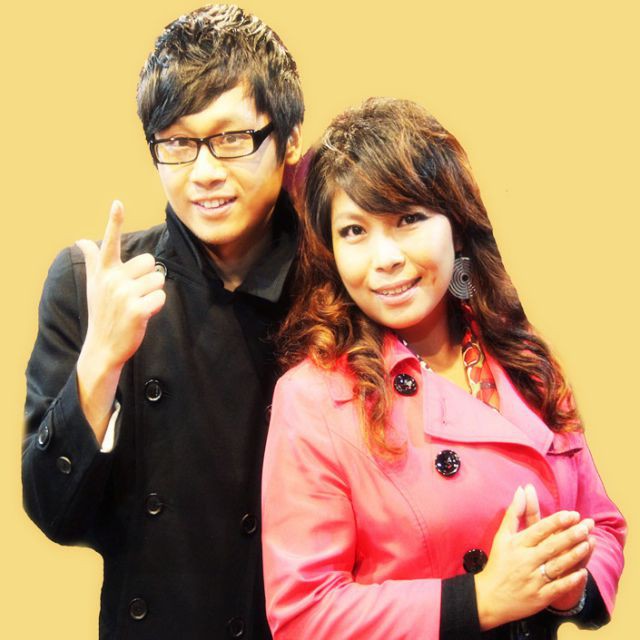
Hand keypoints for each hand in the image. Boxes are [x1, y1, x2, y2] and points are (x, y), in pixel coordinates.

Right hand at [75, 201, 165, 438]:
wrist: (103, 345)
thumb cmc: (102, 311)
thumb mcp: (94, 284)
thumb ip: (92, 260)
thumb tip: (81, 240)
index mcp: (104, 271)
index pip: (109, 241)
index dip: (114, 221)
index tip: (117, 202)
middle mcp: (112, 279)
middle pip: (150, 262)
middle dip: (148, 278)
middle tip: (135, 294)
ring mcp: (124, 295)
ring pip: (158, 280)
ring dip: (153, 293)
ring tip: (138, 305)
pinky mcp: (137, 310)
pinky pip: (161, 297)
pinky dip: (156, 307)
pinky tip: (143, 315)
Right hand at [475, 486, 592, 629]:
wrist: (489, 597)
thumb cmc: (498, 563)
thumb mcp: (502, 536)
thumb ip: (514, 513)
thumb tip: (521, 489)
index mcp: (516, 545)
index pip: (539, 530)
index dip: (556, 522)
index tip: (572, 514)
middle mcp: (525, 561)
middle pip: (551, 547)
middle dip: (570, 536)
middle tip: (586, 526)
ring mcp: (533, 580)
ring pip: (558, 566)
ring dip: (575, 555)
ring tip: (589, 543)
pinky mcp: (539, 597)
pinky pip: (558, 588)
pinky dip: (571, 580)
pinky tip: (583, 572)